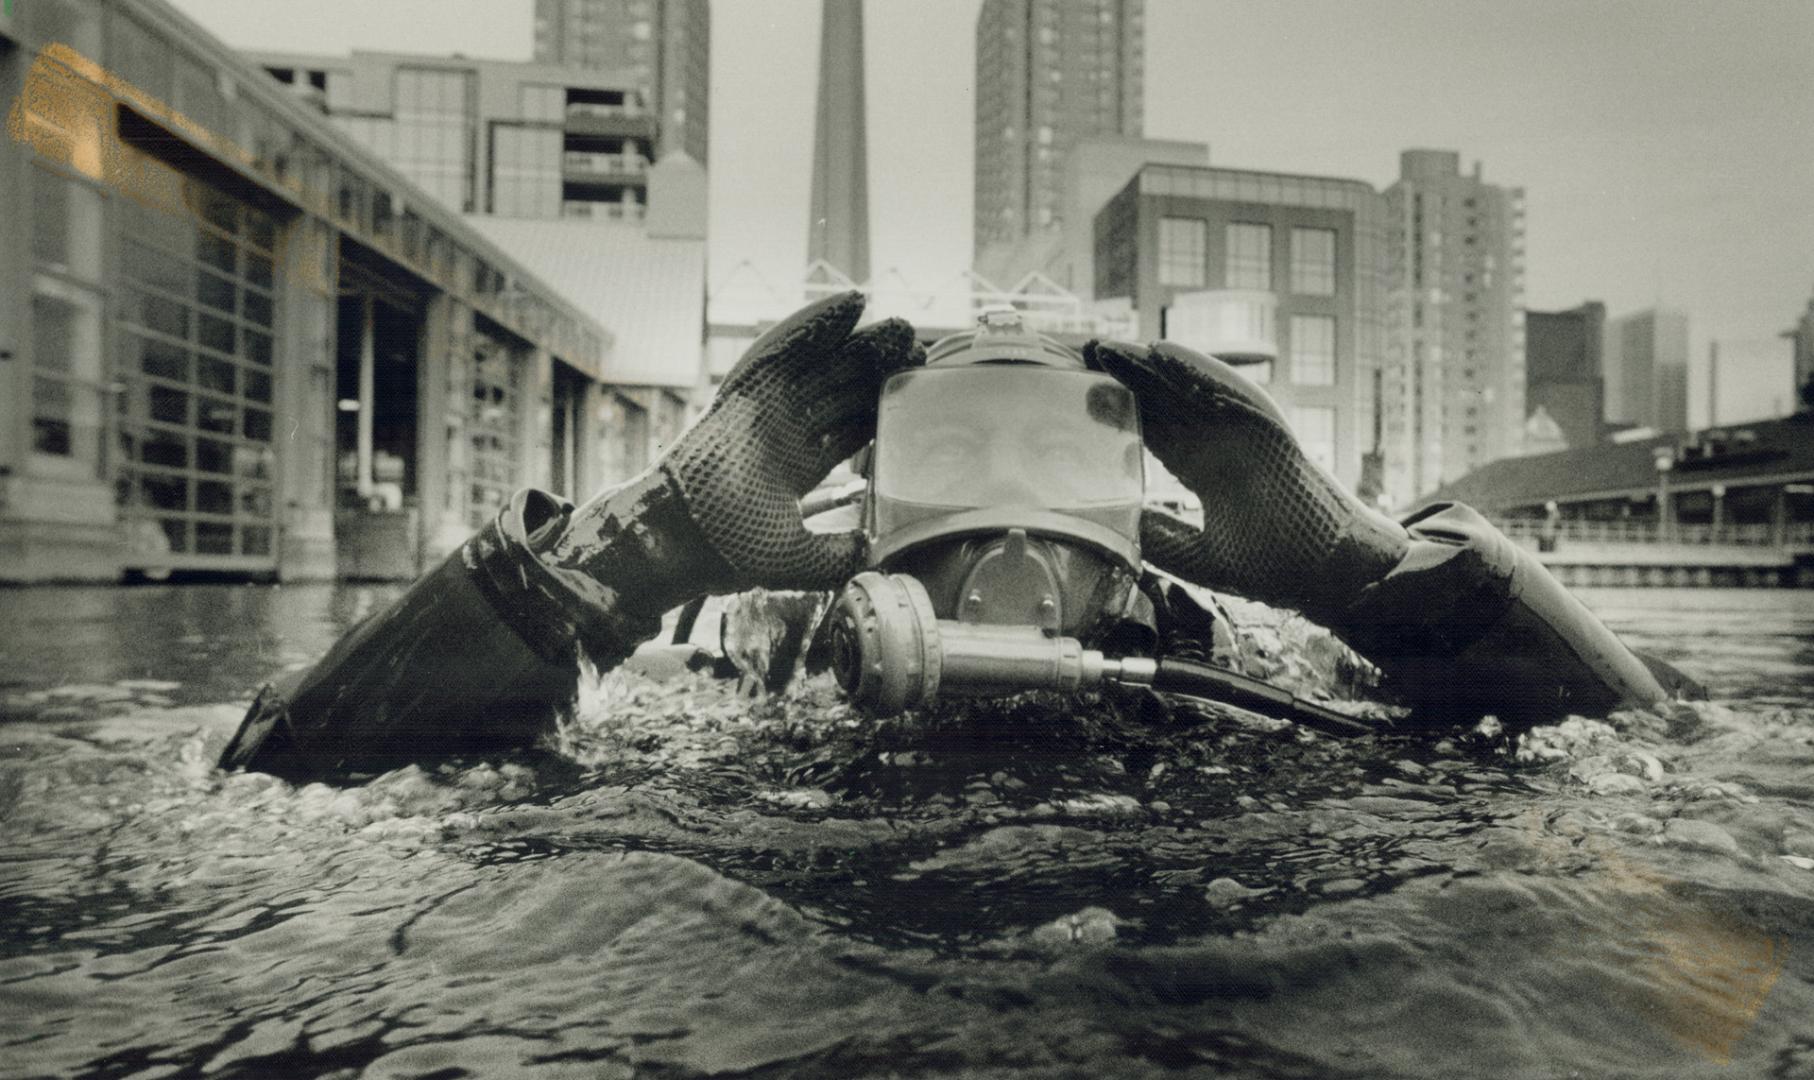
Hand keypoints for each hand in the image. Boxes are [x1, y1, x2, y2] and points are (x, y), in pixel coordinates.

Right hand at [546, 292, 923, 601]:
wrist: (677, 540)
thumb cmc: (725, 551)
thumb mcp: (795, 560)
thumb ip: (834, 556)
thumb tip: (869, 548)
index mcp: (794, 465)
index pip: (846, 427)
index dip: (879, 407)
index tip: (913, 391)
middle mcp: (781, 432)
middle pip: (838, 389)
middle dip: (875, 369)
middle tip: (915, 348)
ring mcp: (761, 410)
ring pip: (817, 365)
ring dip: (856, 343)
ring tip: (898, 326)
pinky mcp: (742, 393)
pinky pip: (781, 350)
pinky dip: (813, 326)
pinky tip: (848, 307)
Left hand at [1087, 339, 1404, 618]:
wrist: (1334, 576)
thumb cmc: (1278, 566)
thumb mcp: (1201, 556)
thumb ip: (1161, 535)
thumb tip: (1115, 518)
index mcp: (1207, 470)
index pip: (1155, 431)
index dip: (1122, 409)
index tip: (1084, 391)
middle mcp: (1224, 445)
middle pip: (1168, 401)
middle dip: (1129, 376)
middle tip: (1086, 350)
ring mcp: (1249, 435)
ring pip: (1194, 389)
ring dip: (1154, 365)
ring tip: (1112, 346)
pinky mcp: (1274, 432)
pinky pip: (1234, 394)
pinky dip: (1200, 372)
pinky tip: (1164, 354)